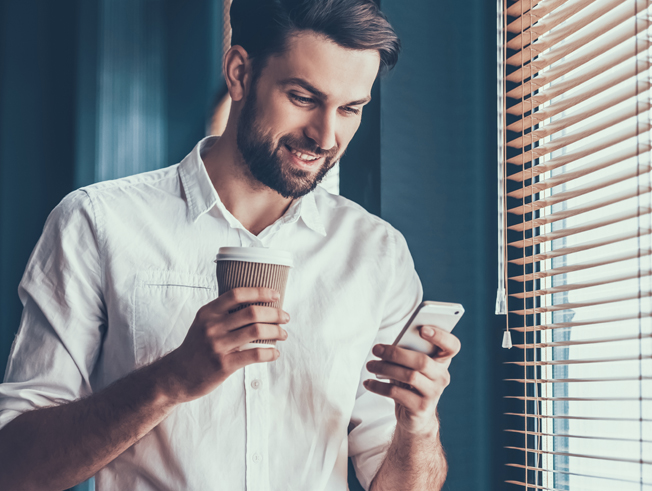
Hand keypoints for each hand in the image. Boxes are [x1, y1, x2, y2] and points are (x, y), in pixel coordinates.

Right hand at [161, 287, 288, 403]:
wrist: (176, 376)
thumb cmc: (196, 347)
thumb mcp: (203, 324)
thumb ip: (223, 313)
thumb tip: (256, 303)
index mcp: (208, 312)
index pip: (237, 294)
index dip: (260, 292)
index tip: (276, 295)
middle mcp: (212, 327)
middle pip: (252, 312)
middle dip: (275, 313)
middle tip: (285, 317)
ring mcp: (217, 346)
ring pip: (257, 331)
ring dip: (276, 331)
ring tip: (283, 334)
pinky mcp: (224, 365)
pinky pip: (255, 355)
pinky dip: (270, 353)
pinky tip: (275, 353)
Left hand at [363, 326, 460, 435]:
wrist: (416, 416)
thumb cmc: (411, 383)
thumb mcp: (412, 366)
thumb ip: (408, 353)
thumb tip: (386, 347)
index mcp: (442, 361)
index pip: (452, 346)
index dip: (440, 336)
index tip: (422, 329)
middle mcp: (442, 377)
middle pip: (422, 361)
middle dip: (396, 353)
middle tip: (376, 349)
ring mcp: (433, 394)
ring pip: (409, 376)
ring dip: (385, 368)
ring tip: (370, 365)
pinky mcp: (420, 408)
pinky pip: (397, 394)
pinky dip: (379, 387)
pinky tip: (368, 384)